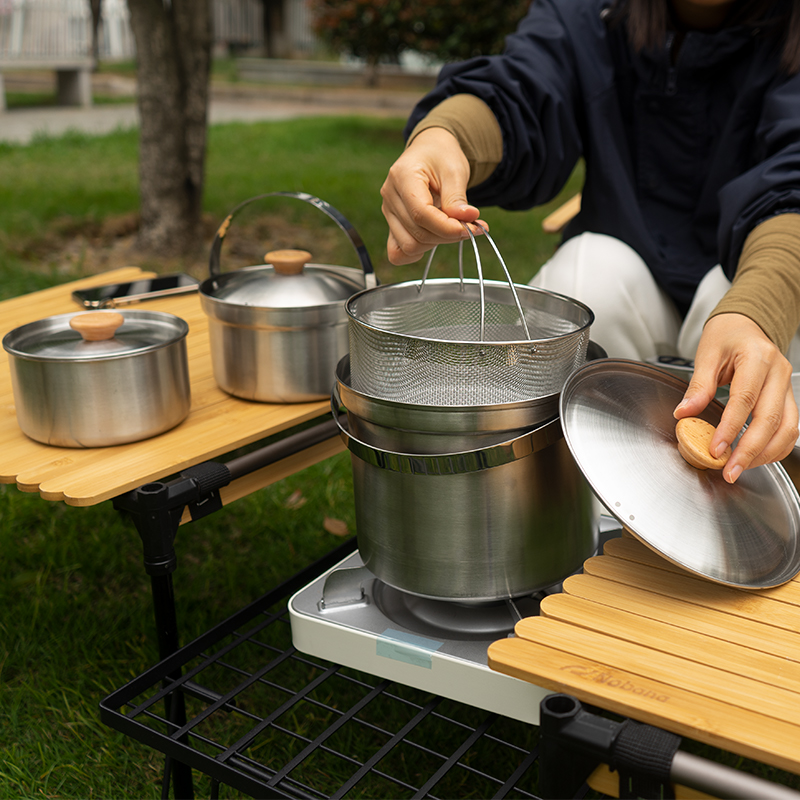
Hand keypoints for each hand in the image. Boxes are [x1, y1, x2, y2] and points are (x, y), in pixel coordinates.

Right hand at [380, 127, 487, 264]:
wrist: (429, 151)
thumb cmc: (441, 156)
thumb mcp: (455, 170)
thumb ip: (458, 198)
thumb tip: (467, 221)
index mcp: (402, 177)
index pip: (421, 214)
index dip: (448, 227)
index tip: (472, 228)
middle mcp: (390, 196)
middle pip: (417, 233)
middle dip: (448, 235)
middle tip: (471, 226)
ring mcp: (389, 212)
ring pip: (409, 245)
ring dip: (436, 243)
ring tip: (452, 227)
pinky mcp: (392, 224)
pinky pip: (397, 252)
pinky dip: (417, 253)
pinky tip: (434, 240)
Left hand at [673, 313, 797, 482]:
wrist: (746, 324)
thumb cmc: (726, 336)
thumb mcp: (706, 354)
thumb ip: (698, 385)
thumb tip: (684, 413)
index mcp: (757, 358)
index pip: (744, 400)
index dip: (730, 429)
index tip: (715, 449)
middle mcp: (778, 373)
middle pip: (770, 420)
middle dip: (749, 451)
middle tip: (729, 471)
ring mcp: (786, 386)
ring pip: (787, 428)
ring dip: (765, 454)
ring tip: (740, 468)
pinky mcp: (788, 397)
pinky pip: (789, 427)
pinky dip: (776, 447)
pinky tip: (756, 458)